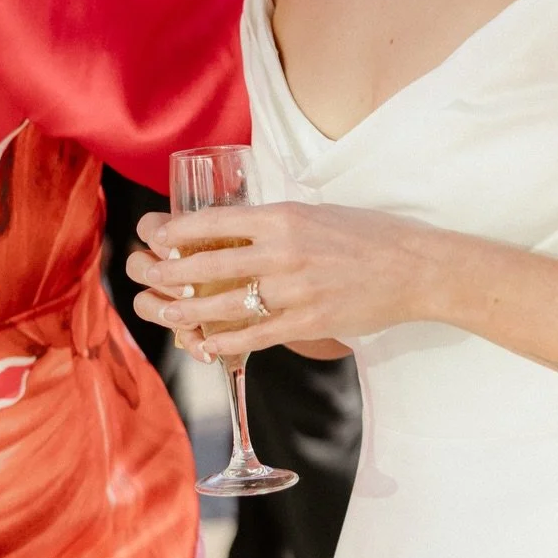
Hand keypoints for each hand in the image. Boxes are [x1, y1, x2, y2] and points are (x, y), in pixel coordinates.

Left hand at [126, 201, 437, 359]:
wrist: (415, 268)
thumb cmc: (366, 235)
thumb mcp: (314, 212)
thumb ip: (272, 223)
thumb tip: (230, 230)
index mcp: (282, 216)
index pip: (211, 222)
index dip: (173, 232)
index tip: (152, 237)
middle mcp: (282, 251)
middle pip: (205, 265)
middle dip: (163, 272)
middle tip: (141, 274)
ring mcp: (294, 290)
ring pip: (221, 304)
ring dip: (182, 311)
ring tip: (160, 312)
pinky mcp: (308, 323)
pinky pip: (254, 336)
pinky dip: (223, 343)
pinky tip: (203, 345)